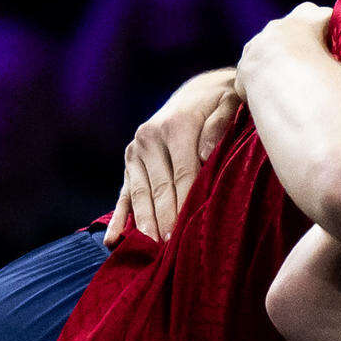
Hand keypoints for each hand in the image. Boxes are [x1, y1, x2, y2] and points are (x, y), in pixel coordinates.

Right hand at [108, 69, 243, 244]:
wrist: (198, 91)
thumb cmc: (220, 104)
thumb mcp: (229, 104)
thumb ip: (220, 125)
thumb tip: (205, 152)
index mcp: (175, 127)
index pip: (183, 175)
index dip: (185, 204)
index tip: (186, 231)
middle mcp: (149, 138)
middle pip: (159, 188)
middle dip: (164, 219)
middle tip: (169, 249)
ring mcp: (136, 150)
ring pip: (140, 193)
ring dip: (143, 223)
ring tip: (149, 250)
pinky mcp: (130, 160)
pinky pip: (124, 192)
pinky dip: (120, 217)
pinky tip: (112, 240)